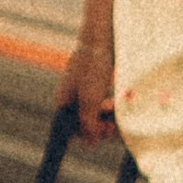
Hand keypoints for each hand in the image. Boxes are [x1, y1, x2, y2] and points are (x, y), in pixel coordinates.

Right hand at [60, 28, 116, 143]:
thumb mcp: (91, 99)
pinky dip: (112, 105)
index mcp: (64, 104)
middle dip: (102, 126)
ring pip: (97, 116)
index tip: (103, 129)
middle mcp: (72, 101)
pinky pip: (103, 105)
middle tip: (114, 121)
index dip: (88, 135)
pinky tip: (119, 98)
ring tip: (116, 105)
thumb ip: (89, 123)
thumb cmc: (93, 67)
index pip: (72, 132)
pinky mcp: (96, 86)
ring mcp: (83, 93)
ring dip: (109, 116)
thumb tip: (91, 144)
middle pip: (86, 126)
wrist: (100, 38)